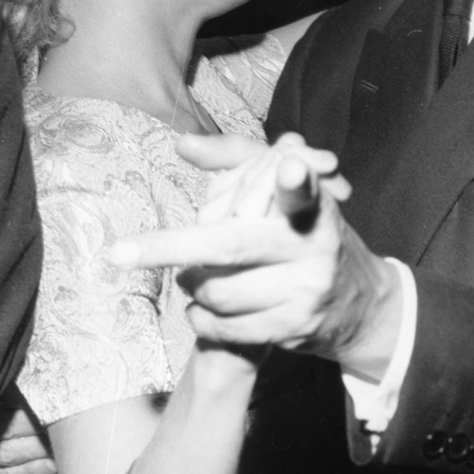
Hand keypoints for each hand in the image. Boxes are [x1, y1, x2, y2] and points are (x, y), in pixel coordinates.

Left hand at [112, 135, 399, 378]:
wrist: (355, 301)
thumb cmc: (302, 231)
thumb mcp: (281, 191)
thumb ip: (237, 159)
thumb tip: (183, 144)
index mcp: (311, 205)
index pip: (303, 190)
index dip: (294, 179)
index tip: (288, 165)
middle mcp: (313, 248)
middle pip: (231, 245)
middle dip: (170, 247)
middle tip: (118, 252)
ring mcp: (306, 291)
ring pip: (218, 291)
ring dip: (192, 284)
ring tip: (196, 275)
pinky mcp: (294, 329)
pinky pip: (225, 327)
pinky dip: (201, 317)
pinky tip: (204, 307)